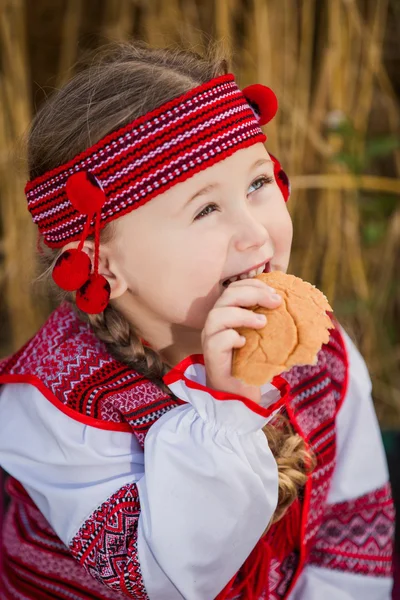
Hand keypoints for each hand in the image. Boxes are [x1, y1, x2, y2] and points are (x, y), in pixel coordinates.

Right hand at [201, 278, 281, 403]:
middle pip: (227, 295)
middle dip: (254, 293)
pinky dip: (233, 337)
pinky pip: (218, 340)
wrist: (240, 396)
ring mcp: (210, 339)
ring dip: (243, 314)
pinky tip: (244, 343)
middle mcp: (215, 323)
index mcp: (228, 314)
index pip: (235, 288)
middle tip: (276, 302)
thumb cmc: (253, 365)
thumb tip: (305, 310)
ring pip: (218, 315)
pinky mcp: (211, 356)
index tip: (277, 294)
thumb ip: (275, 322)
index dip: (254, 285)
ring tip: (263, 322)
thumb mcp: (267, 339)